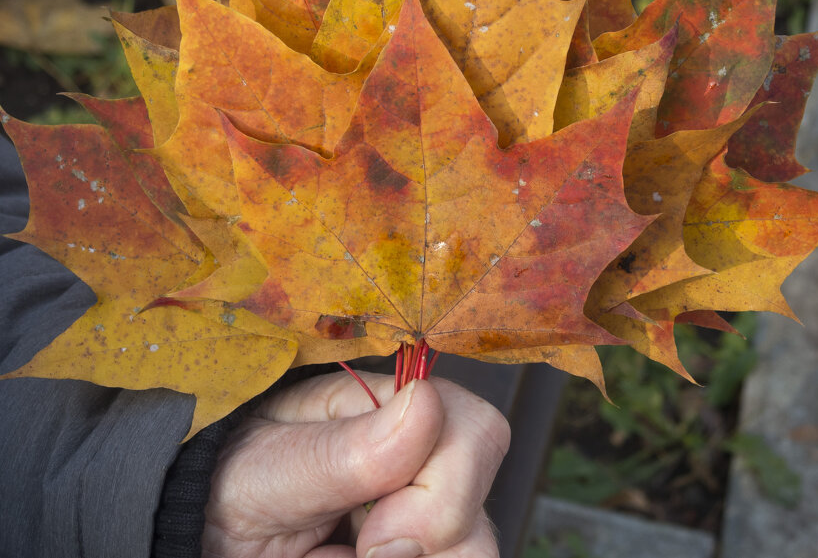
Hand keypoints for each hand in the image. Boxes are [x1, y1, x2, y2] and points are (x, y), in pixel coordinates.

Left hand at [202, 371, 510, 557]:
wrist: (207, 535)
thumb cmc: (226, 483)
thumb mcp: (270, 468)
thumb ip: (345, 450)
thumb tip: (426, 401)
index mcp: (391, 408)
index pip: (475, 430)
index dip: (443, 490)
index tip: (373, 534)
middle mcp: (421, 455)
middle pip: (484, 498)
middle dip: (433, 537)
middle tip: (360, 551)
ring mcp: (421, 509)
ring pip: (477, 544)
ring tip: (351, 552)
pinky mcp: (416, 546)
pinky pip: (450, 557)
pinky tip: (352, 554)